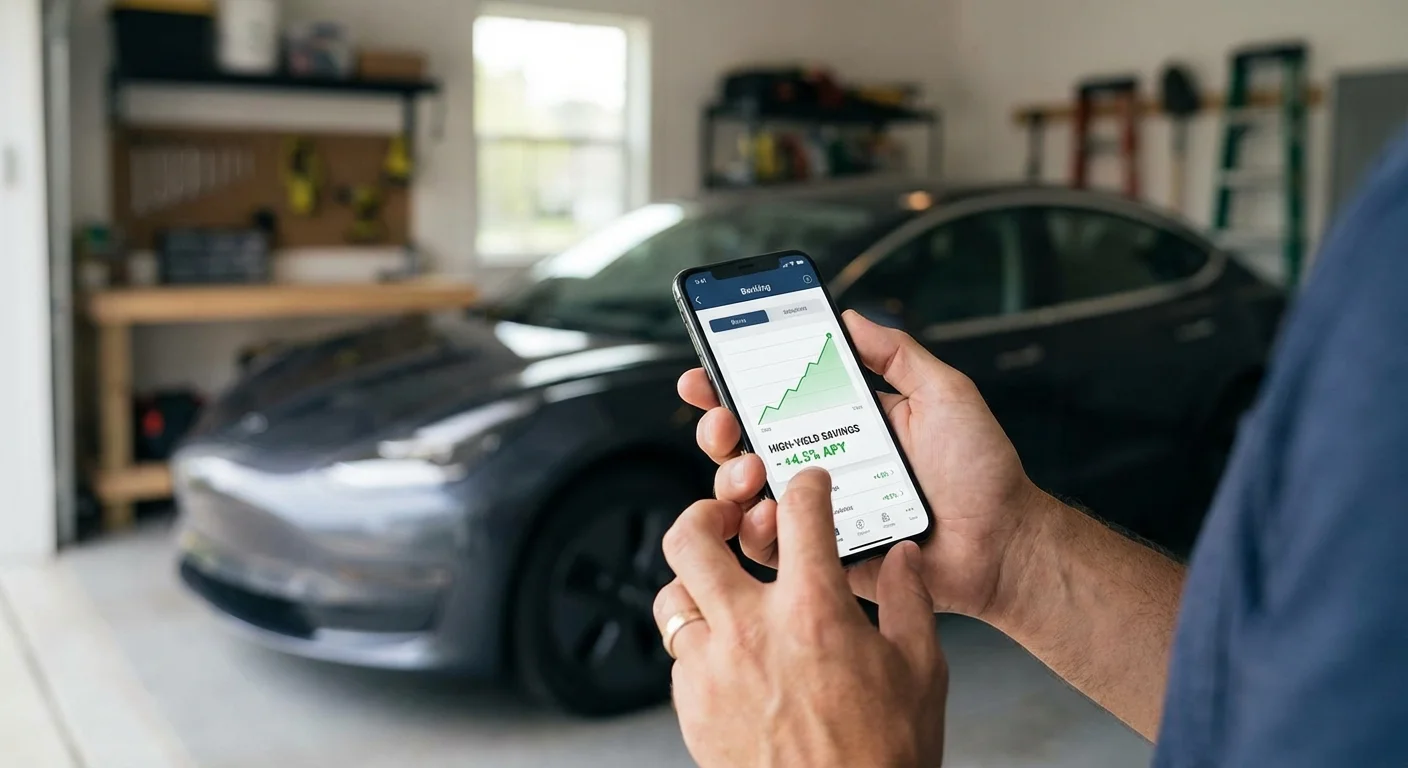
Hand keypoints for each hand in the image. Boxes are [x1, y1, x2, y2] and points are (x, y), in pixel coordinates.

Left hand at [655, 469, 946, 767]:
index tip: (807, 488)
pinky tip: (729, 655)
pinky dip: (699, 645)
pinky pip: (679, 656)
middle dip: (703, 515)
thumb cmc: (883, 759)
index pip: (798, 512)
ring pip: (671, 598)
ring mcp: (712, 671)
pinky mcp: (692, 708)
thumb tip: (904, 560)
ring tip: (721, 590)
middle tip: (723, 518)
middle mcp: (751, 630)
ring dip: (695, 585)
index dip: (804, 486)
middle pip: (690, 540)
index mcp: (813, 610)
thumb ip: (910, 603)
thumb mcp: (921, 672)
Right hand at [678, 310, 1044, 621]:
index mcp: (842, 424)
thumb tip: (847, 315)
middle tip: (725, 421)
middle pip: (744, 445)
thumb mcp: (943, 393)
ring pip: (746, 496)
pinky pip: (772, 548)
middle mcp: (822, 465)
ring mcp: (818, 514)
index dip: (730, 384)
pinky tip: (768, 513)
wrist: (1005, 542)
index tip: (704, 373)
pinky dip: (758, 530)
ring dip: (731, 477)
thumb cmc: (981, 471)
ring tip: (751, 468)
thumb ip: (895, 354)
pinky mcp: (823, 558)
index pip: (773, 399)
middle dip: (719, 428)